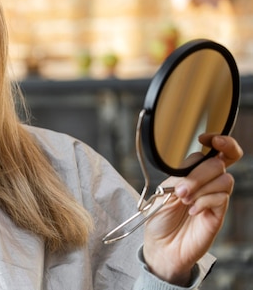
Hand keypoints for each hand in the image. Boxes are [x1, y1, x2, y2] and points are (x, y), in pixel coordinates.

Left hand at [142, 134, 242, 284]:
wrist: (161, 245)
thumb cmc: (160, 218)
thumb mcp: (164, 191)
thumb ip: (181, 175)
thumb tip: (195, 163)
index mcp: (192, 173)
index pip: (214, 152)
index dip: (219, 141)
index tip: (206, 137)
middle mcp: (206, 184)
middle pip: (218, 163)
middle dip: (199, 174)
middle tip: (181, 190)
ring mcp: (214, 198)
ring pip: (223, 179)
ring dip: (201, 187)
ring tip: (185, 200)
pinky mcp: (218, 214)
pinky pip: (221, 198)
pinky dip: (205, 201)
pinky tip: (193, 210)